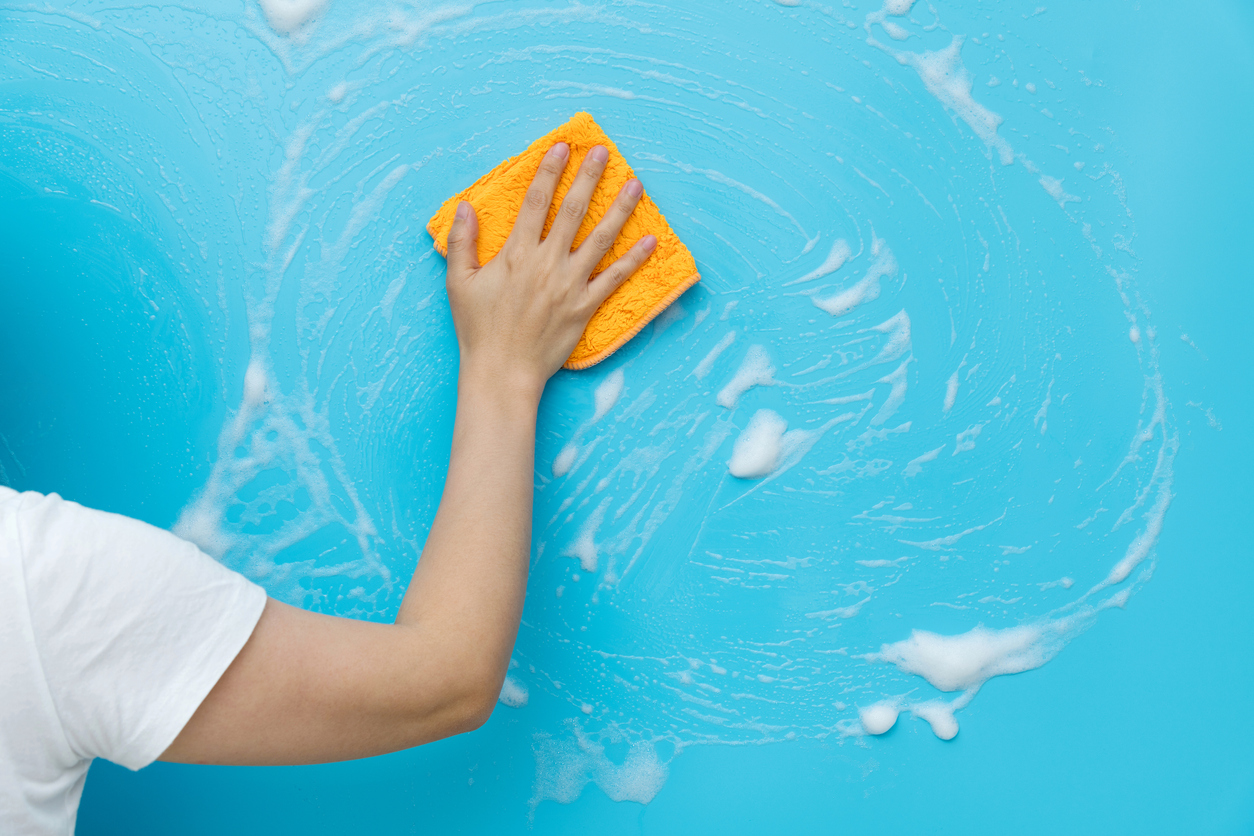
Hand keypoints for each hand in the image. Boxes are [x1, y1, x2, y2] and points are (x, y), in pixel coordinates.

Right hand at [444, 142, 656, 394]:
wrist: (503, 370)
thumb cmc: (478, 329)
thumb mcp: (459, 282)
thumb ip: (462, 242)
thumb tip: (465, 206)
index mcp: (516, 253)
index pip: (536, 202)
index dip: (550, 171)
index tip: (563, 147)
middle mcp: (547, 263)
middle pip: (573, 211)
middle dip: (589, 178)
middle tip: (604, 153)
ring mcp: (570, 284)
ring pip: (600, 238)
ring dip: (620, 209)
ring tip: (636, 184)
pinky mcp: (585, 306)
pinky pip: (615, 278)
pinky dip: (634, 259)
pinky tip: (650, 240)